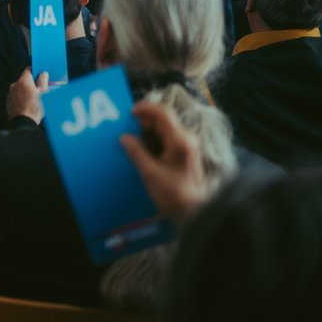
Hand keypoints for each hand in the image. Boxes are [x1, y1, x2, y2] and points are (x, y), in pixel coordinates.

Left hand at [7, 68, 46, 123]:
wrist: (23, 123)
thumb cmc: (34, 108)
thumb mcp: (43, 93)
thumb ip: (42, 81)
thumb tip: (43, 74)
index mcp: (23, 81)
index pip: (28, 70)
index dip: (35, 71)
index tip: (40, 75)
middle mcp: (14, 85)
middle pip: (24, 80)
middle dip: (32, 83)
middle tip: (40, 90)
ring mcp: (10, 94)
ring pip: (20, 88)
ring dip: (26, 91)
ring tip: (34, 100)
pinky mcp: (9, 102)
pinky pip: (16, 96)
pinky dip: (21, 98)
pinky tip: (28, 105)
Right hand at [120, 103, 207, 224]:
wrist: (196, 213)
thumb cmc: (175, 195)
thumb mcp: (150, 173)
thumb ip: (137, 152)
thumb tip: (125, 138)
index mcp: (179, 140)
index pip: (163, 113)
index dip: (145, 108)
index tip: (130, 113)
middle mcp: (187, 139)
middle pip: (164, 120)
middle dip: (145, 122)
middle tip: (130, 131)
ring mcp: (188, 146)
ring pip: (166, 129)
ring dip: (149, 132)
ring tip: (135, 143)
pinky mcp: (186, 154)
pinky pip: (169, 139)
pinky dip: (155, 140)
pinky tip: (146, 151)